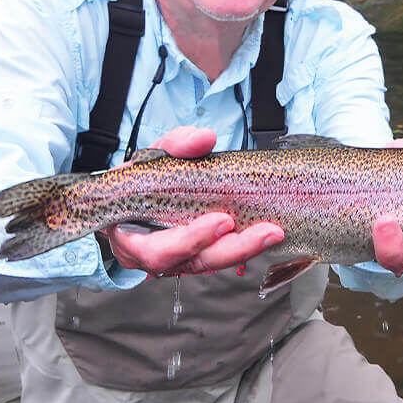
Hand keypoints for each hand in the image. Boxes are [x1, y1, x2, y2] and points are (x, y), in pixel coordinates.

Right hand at [101, 126, 283, 275]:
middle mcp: (154, 259)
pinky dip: (242, 246)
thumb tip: (204, 138)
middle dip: (232, 249)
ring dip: (244, 248)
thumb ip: (175, 145)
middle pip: (194, 262)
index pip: (158, 250)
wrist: (130, 196)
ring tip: (272, 232)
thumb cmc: (136, 180)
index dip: (191, 240)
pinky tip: (264, 235)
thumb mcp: (150, 156)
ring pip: (211, 263)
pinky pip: (219, 255)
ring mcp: (177, 261)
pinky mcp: (197, 256)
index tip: (222, 220)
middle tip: (265, 232)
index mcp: (131, 239)